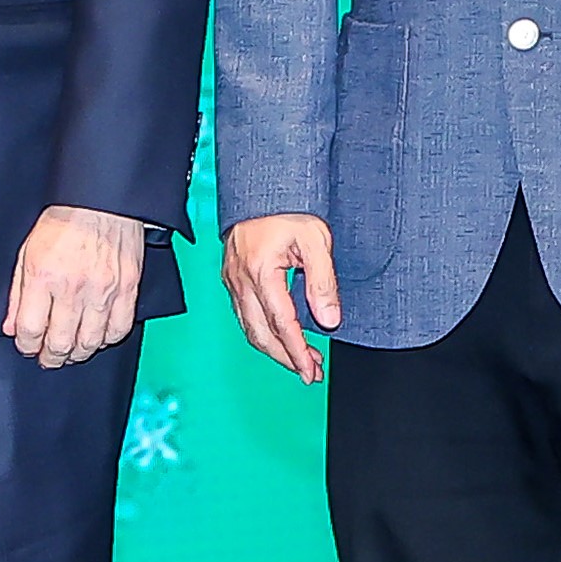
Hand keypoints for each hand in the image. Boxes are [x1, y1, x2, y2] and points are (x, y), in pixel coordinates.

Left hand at [5, 204, 147, 370]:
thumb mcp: (27, 253)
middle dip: (50, 357)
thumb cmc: (63, 223)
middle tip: (48, 358)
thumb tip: (12, 328)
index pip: (30, 330)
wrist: (101, 201)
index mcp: (43, 277)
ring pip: (90, 343)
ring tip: (71, 352)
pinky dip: (107, 340)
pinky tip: (97, 337)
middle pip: (60, 343)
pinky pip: (119, 329)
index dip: (26, 346)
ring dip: (77, 354)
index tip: (27, 346)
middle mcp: (73, 288)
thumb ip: (17, 294)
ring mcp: (103, 291)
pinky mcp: (127, 289)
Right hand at [221, 213, 338, 379]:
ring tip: (300, 361)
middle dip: (286, 358)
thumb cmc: (288, 210)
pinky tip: (280, 338)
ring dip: (275, 350)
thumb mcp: (316, 240)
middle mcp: (241, 280)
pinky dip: (263, 333)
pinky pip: (245, 316)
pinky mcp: (232, 280)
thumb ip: (323, 282)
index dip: (297, 351)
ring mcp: (233, 281)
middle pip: (261, 334)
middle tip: (309, 373)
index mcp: (260, 271)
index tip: (311, 370)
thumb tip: (329, 319)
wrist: (261, 188)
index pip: (282, 323)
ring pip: (250, 328)